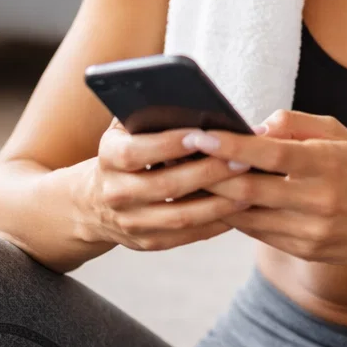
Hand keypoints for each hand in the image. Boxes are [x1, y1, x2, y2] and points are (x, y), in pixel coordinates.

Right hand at [83, 119, 252, 251]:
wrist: (96, 202)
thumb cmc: (126, 152)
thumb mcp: (126, 129)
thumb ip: (150, 114)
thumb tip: (193, 104)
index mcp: (109, 157)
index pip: (136, 152)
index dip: (169, 144)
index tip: (204, 134)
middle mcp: (116, 193)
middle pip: (166, 185)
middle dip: (209, 171)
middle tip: (243, 159)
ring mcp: (131, 222)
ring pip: (181, 216)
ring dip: (220, 202)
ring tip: (249, 185)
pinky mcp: (148, 242)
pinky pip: (187, 235)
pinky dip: (216, 223)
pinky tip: (239, 207)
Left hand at [185, 110, 346, 265]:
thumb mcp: (337, 134)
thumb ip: (293, 124)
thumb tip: (249, 129)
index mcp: (328, 165)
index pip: (271, 156)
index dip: (231, 147)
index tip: (199, 135)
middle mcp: (319, 202)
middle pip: (250, 191)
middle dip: (209, 175)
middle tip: (176, 159)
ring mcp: (311, 232)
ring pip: (247, 216)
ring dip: (214, 199)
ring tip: (186, 179)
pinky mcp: (304, 250)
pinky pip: (257, 233)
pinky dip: (233, 216)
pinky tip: (215, 201)